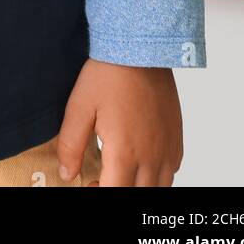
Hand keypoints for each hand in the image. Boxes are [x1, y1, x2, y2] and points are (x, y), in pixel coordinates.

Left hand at [57, 58, 182, 185]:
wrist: (140, 48)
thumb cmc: (109, 74)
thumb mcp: (79, 107)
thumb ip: (71, 145)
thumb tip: (67, 173)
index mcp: (125, 153)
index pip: (115, 194)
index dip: (99, 193)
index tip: (88, 182)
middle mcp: (151, 157)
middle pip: (139, 195)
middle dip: (117, 190)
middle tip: (101, 177)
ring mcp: (167, 148)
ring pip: (159, 188)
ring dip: (139, 186)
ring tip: (120, 171)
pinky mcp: (176, 138)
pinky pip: (171, 170)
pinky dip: (157, 175)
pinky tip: (141, 160)